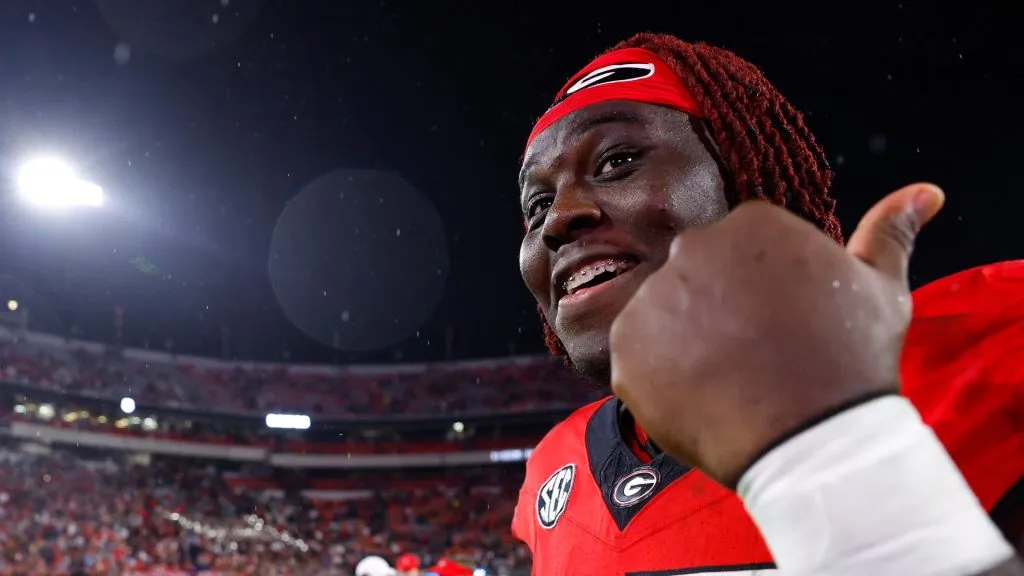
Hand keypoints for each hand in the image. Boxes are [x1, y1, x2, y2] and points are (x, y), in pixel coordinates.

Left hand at [609, 183, 944, 486]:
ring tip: (728, 382)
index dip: (757, 300)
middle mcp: (692, 247)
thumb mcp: (881, 290)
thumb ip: (888, 234)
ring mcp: (653, 297)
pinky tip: (699, 398)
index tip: (776, 330)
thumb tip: (923, 193)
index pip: (739, 256)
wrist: (811, 437)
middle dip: (717, 316)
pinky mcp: (625, 348)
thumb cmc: (849, 363)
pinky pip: (636, 360)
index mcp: (750, 224)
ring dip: (685, 346)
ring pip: (664, 321)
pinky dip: (658, 381)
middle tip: (750, 359)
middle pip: (697, 284)